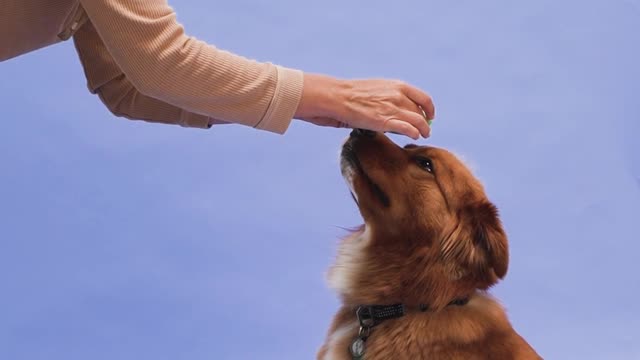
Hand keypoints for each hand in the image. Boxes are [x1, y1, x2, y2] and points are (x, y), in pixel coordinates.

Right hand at [294, 74, 434, 139]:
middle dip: (425, 121)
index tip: (429, 115)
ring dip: (424, 130)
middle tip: (425, 129)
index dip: (429, 109)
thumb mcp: (377, 88)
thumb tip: (398, 107)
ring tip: (424, 135)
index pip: (424, 98)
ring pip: (419, 121)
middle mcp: (399, 96)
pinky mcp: (386, 121)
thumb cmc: (353, 94)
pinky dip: (414, 133)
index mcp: (398, 86)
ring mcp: (393, 108)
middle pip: (421, 112)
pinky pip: (409, 129)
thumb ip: (390, 95)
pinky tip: (414, 136)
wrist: (338, 96)